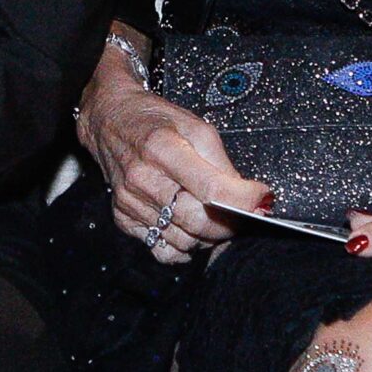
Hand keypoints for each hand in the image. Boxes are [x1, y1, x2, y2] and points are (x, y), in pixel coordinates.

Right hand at [75, 45, 264, 263]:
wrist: (111, 121)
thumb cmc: (156, 121)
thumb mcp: (197, 127)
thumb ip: (222, 164)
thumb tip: (249, 198)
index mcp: (163, 148)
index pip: (212, 191)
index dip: (243, 201)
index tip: (260, 198)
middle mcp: (142, 178)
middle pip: (198, 222)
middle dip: (229, 224)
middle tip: (241, 214)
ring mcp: (130, 202)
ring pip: (183, 241)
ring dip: (208, 237)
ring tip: (215, 218)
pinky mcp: (124, 218)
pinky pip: (161, 250)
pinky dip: (183, 247)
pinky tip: (190, 230)